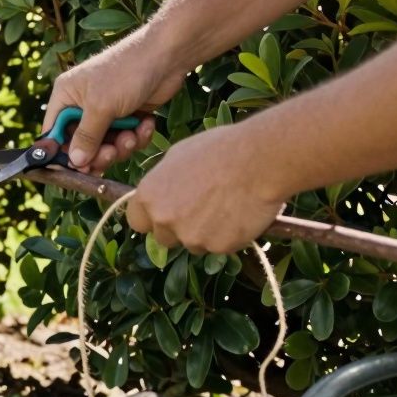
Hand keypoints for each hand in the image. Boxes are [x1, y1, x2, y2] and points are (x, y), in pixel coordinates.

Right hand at [43, 33, 184, 173]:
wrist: (167, 56)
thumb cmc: (126, 72)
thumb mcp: (101, 106)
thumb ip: (86, 136)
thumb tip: (74, 162)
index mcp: (66, 96)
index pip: (54, 132)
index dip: (63, 152)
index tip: (76, 167)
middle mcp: (83, 104)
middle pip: (82, 144)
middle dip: (99, 152)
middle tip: (111, 154)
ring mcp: (106, 110)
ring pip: (106, 145)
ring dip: (121, 146)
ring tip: (132, 135)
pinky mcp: (128, 115)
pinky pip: (126, 139)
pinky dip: (137, 136)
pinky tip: (146, 124)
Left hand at [126, 123, 286, 253]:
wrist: (258, 160)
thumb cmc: (218, 149)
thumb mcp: (178, 156)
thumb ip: (163, 182)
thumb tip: (161, 193)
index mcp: (149, 196)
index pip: (137, 222)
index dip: (152, 219)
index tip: (165, 214)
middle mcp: (164, 220)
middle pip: (164, 238)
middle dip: (179, 228)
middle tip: (202, 209)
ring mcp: (191, 237)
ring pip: (194, 244)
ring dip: (205, 233)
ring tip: (226, 206)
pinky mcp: (218, 247)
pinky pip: (220, 246)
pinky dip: (228, 236)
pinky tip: (240, 213)